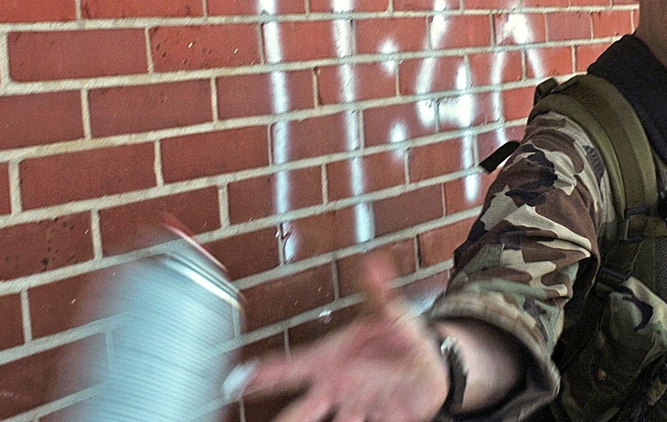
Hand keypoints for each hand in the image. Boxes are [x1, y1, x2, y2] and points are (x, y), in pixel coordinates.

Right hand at [235, 255, 449, 421]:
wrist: (430, 363)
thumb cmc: (398, 338)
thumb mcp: (389, 311)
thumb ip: (378, 290)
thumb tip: (373, 261)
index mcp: (329, 361)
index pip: (290, 367)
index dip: (262, 374)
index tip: (237, 381)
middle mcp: (336, 388)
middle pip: (301, 412)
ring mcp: (355, 407)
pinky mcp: (382, 419)